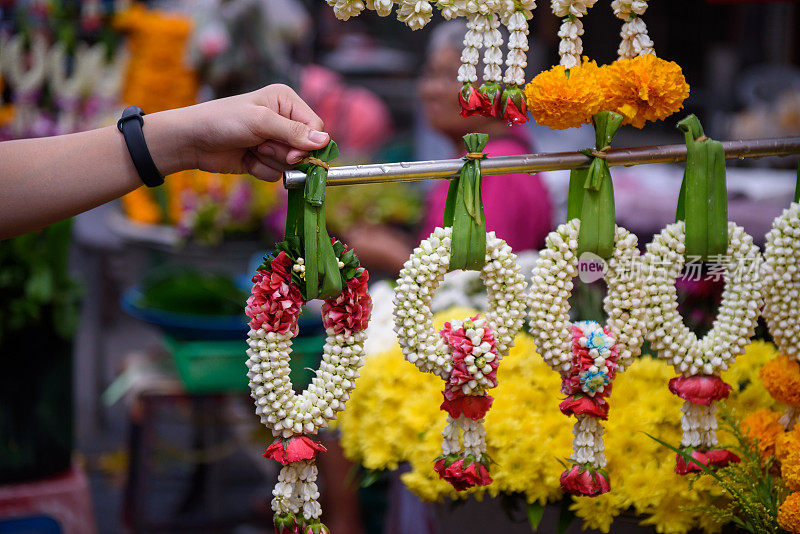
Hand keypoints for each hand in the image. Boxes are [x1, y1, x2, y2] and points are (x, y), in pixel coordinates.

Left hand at [161, 84, 328, 180]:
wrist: (192, 141)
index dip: (309, 145)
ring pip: (292, 165)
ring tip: (251, 149)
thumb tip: (325, 141)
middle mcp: (284, 120)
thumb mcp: (260, 122)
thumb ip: (293, 133)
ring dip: (271, 161)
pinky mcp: (265, 159)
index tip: (294, 155)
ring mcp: (274, 141)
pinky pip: (277, 174)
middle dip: (284, 153)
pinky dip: (262, 170)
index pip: (316, 127)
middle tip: (261, 146)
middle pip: (306, 149)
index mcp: (286, 102)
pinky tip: (247, 159)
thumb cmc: (223, 121)